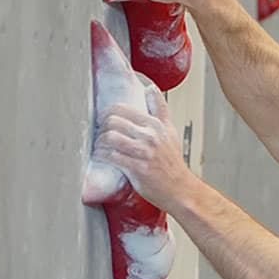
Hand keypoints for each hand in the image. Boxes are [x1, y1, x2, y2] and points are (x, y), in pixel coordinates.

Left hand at [93, 78, 194, 209]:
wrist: (180, 188)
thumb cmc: (172, 162)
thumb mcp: (169, 131)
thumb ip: (159, 109)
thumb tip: (151, 89)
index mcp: (155, 124)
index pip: (121, 109)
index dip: (106, 113)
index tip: (103, 121)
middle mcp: (150, 136)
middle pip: (112, 121)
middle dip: (100, 128)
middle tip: (99, 134)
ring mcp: (143, 152)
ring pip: (109, 138)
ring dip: (98, 143)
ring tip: (99, 147)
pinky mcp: (137, 168)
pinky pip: (111, 156)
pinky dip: (101, 156)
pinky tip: (101, 157)